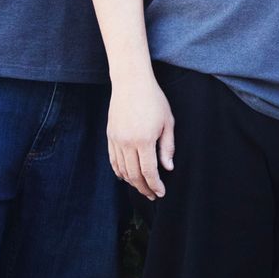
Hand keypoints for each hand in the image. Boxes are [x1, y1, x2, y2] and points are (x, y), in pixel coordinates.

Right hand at [108, 76, 173, 199]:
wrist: (131, 82)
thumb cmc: (154, 100)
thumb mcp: (167, 122)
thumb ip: (167, 147)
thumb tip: (168, 168)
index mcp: (144, 140)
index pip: (149, 171)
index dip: (155, 185)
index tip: (161, 193)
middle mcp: (127, 143)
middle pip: (134, 175)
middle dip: (144, 188)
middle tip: (152, 195)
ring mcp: (116, 140)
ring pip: (122, 170)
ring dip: (132, 182)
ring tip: (142, 187)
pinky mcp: (110, 136)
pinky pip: (113, 160)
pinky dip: (120, 172)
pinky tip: (127, 177)